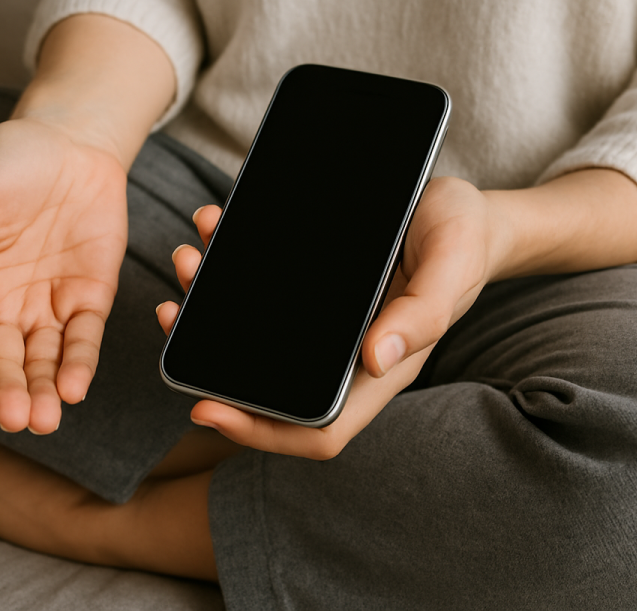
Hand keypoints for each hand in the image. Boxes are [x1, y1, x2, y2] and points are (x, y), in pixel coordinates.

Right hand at [0, 118, 127, 433]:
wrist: (71, 143)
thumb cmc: (8, 161)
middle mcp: (5, 304)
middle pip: (3, 359)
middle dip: (9, 391)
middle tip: (18, 417)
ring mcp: (48, 303)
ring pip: (43, 359)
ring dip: (44, 390)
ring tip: (46, 419)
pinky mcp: (89, 295)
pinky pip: (84, 335)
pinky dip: (80, 362)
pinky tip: (75, 388)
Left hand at [157, 178, 501, 459]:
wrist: (455, 204)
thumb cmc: (462, 239)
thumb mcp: (450, 265)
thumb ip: (423, 313)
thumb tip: (376, 360)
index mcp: (377, 366)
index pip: (317, 429)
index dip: (260, 431)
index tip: (205, 408)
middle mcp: (342, 350)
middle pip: (269, 382)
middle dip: (212, 359)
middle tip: (175, 313)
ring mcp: (323, 319)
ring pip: (255, 333)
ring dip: (210, 305)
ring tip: (188, 260)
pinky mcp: (312, 282)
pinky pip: (262, 288)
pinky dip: (230, 266)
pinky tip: (214, 230)